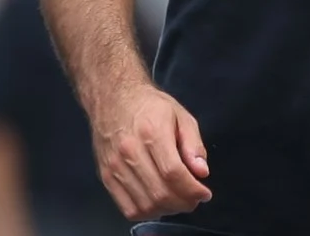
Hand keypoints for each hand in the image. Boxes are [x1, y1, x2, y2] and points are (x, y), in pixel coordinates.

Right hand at [90, 82, 211, 220]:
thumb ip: (193, 144)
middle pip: (160, 193)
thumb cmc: (149, 105)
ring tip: (177, 200)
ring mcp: (115, 166)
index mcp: (151, 132)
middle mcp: (129, 151)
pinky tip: (157, 203)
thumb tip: (201, 172)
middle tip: (194, 198)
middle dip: (183, 203)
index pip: (173, 173)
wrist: (112, 97)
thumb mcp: (180, 115)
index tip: (204, 193)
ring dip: (167, 210)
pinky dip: (147, 212)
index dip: (192, 190)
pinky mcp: (105, 176)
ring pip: (145, 205)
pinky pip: (127, 208)